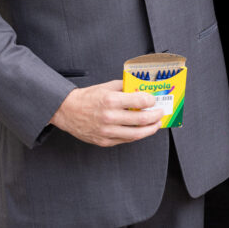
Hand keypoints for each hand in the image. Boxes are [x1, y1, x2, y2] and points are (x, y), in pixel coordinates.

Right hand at [49, 79, 163, 146]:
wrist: (67, 111)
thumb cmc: (87, 98)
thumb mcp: (107, 86)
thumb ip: (125, 87)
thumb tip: (141, 88)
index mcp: (111, 100)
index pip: (139, 101)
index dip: (151, 101)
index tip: (154, 100)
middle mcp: (109, 117)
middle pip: (141, 119)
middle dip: (155, 116)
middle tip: (160, 113)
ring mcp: (107, 131)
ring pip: (136, 134)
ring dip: (150, 129)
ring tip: (156, 124)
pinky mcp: (104, 141)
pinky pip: (125, 140)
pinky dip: (136, 135)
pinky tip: (142, 131)